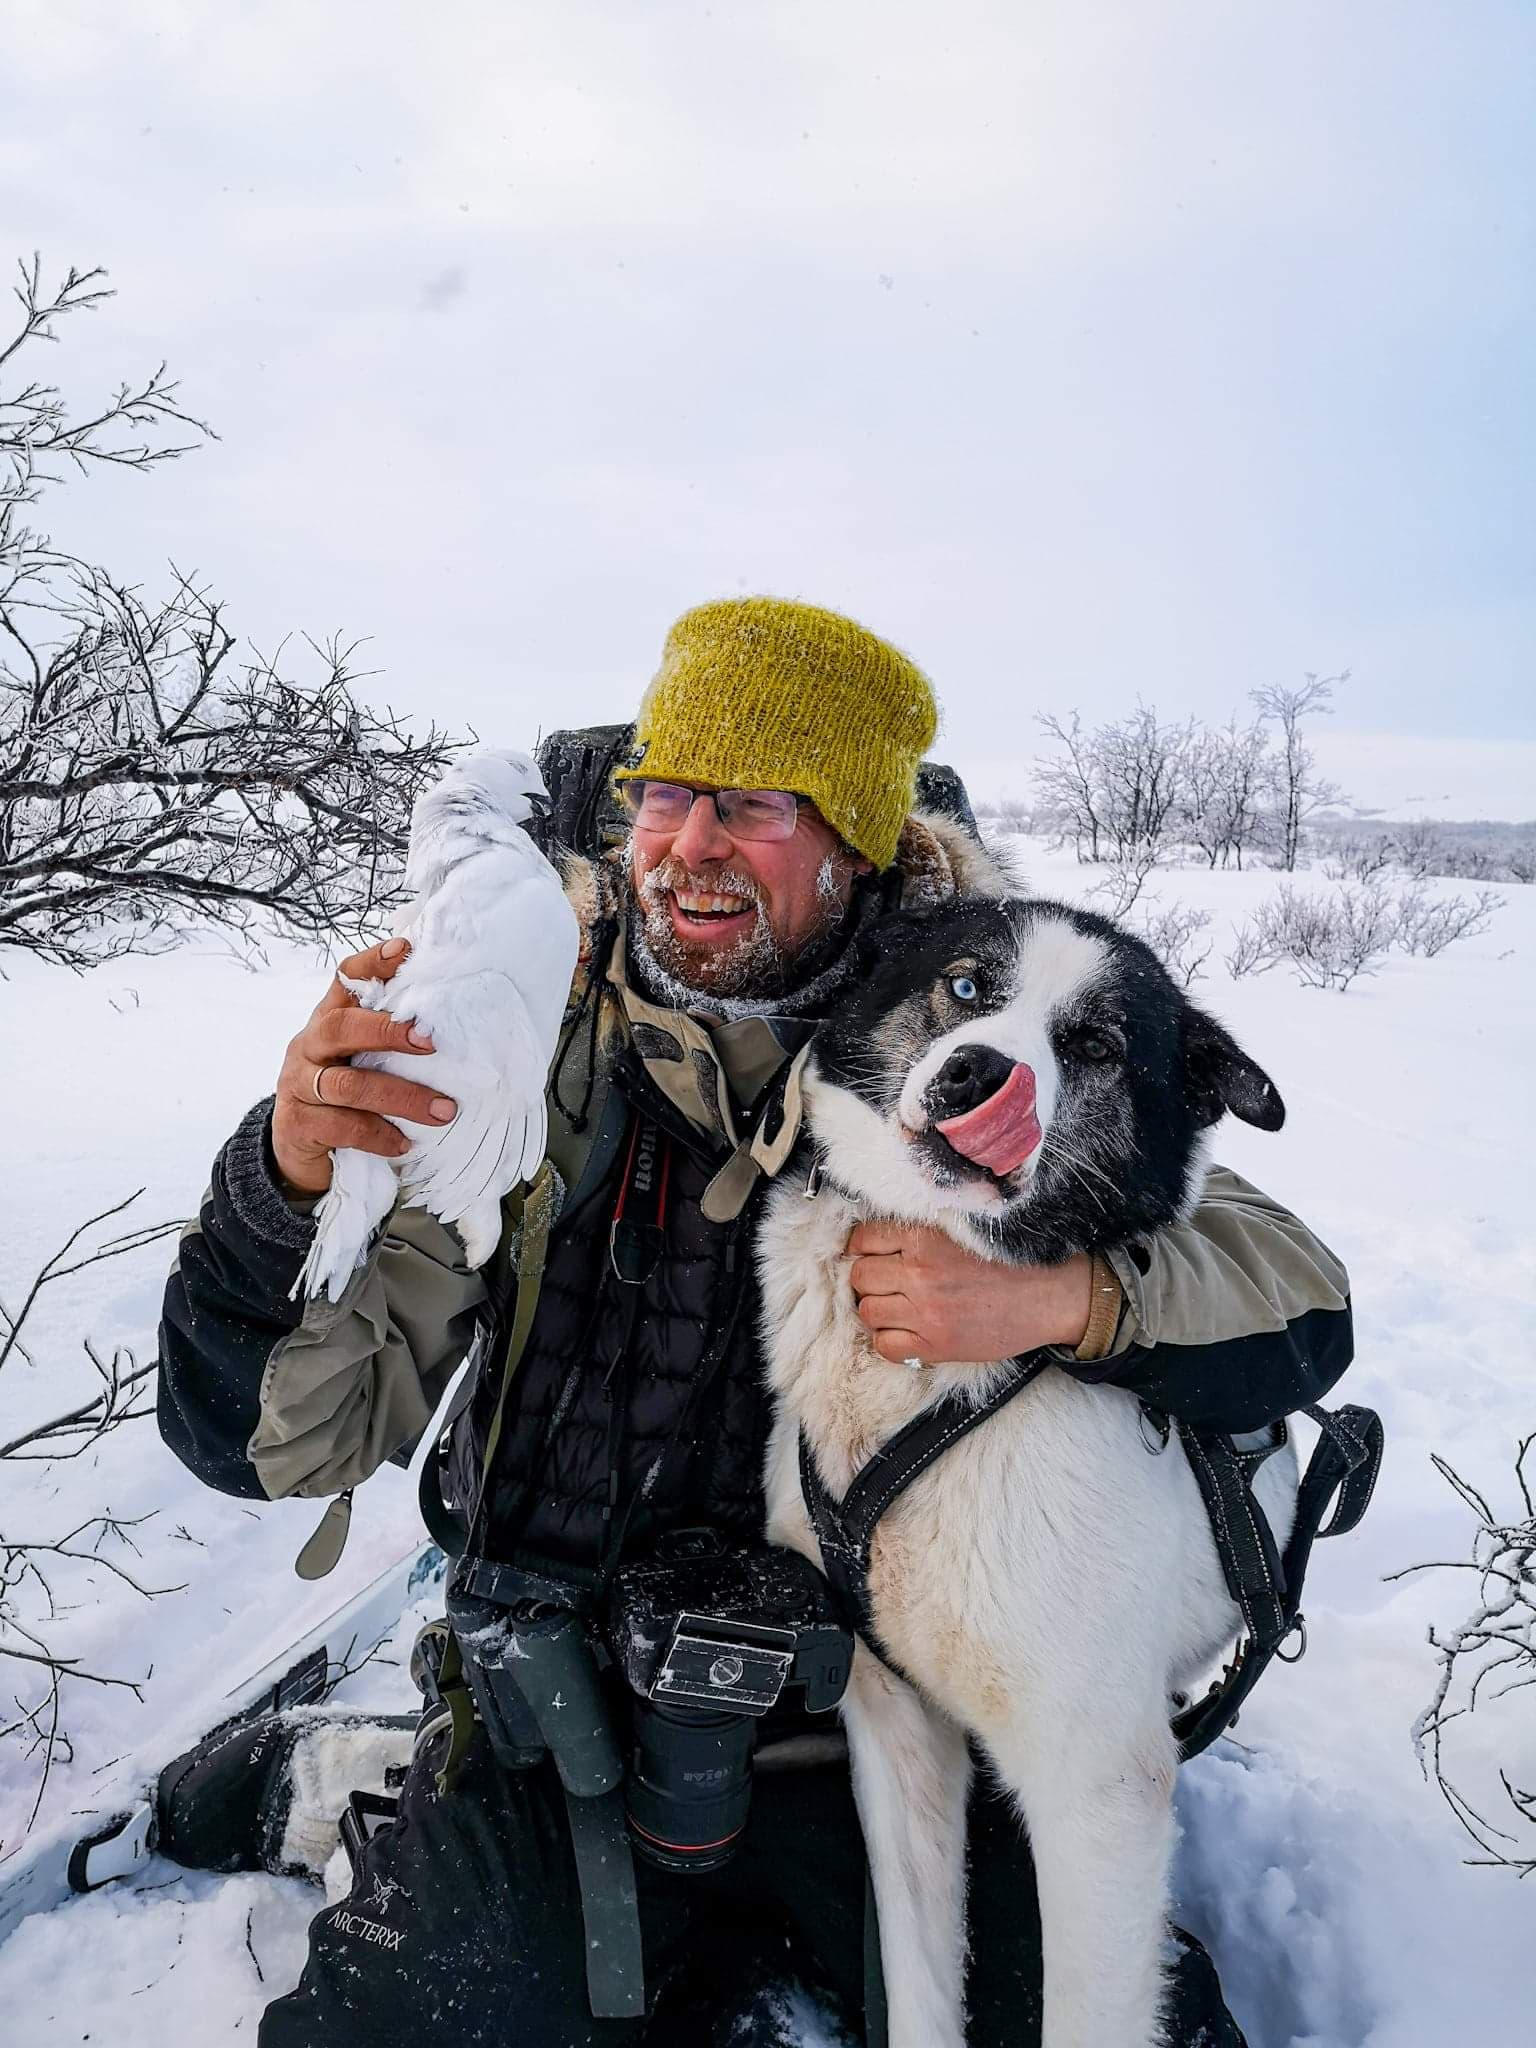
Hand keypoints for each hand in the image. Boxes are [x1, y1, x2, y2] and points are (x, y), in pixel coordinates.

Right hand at [271, 937, 457, 1196]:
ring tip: (443, 1110)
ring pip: (348, 1085)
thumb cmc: (345, 1093)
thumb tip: (454, 1021)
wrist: (297, 1146)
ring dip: (401, 1097)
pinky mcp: (298, 1124)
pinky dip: (379, 1135)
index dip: (372, 963)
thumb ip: (390, 1037)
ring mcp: (298, 1084)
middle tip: (430, 1042)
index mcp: (329, 1019)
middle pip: (341, 1027)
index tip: (405, 950)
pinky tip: (405, 1142)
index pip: (345, 980)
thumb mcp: (362, 1057)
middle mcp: (309, 1045)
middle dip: (387, 1031)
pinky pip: (342, 1127)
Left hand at [846, 1221, 1092, 1366]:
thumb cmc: (1003, 1261)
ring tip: (896, 1306)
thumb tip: (872, 1240)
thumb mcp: (958, 1229)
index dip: (863, 1247)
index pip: (864, 1239)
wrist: (1042, 1298)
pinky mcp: (934, 1345)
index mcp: (925, 1238)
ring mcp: (925, 1313)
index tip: (871, 1254)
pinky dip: (888, 1339)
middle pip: (860, 1277)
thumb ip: (919, 1232)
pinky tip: (905, 1330)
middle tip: (885, 1283)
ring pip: (867, 1311)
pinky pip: (884, 1345)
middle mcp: (920, 1273)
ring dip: (876, 1309)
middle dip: (867, 1279)